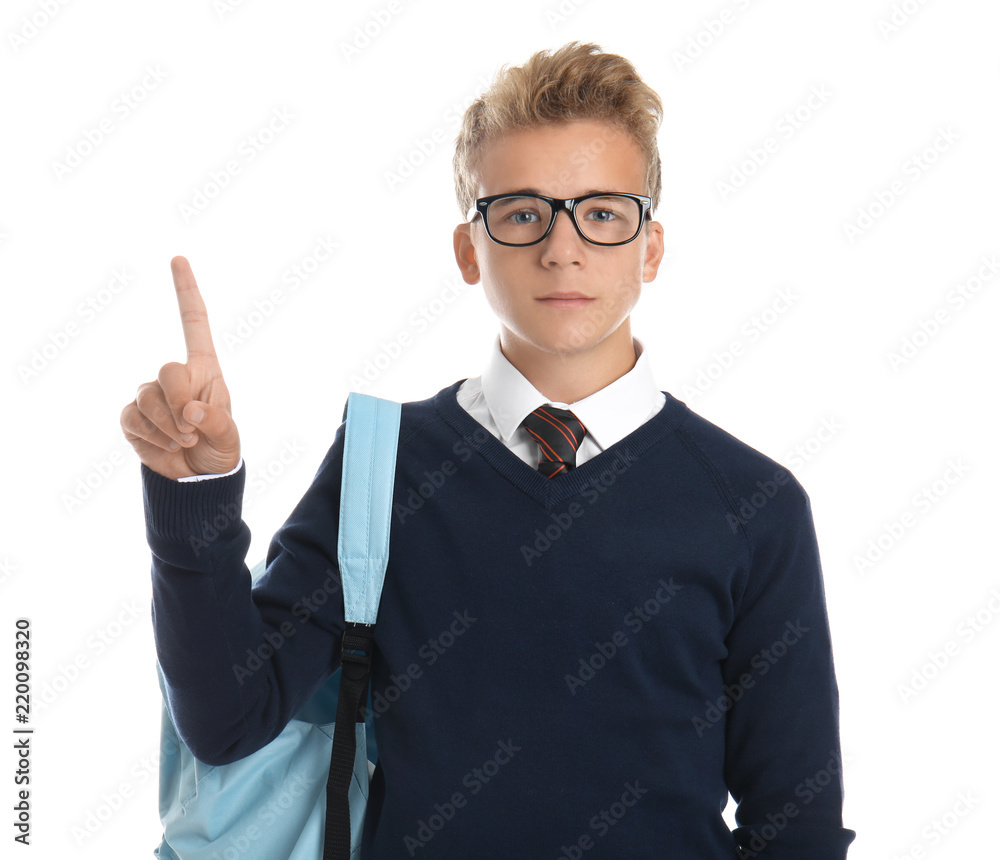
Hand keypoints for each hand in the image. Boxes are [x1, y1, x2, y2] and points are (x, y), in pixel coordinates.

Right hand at [121, 256, 240, 479]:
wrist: (198, 480)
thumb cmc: (219, 450)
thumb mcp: (228, 437)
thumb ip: (215, 421)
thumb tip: (189, 410)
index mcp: (204, 369)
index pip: (194, 324)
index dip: (186, 292)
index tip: (178, 258)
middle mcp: (175, 376)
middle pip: (168, 370)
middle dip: (180, 402)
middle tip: (193, 429)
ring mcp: (150, 395)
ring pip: (148, 397)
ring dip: (168, 426)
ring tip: (185, 441)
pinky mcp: (132, 417)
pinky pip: (133, 418)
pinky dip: (153, 438)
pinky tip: (169, 448)